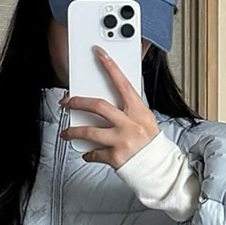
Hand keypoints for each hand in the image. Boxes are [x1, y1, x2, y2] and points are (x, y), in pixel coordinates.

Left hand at [63, 47, 158, 166]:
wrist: (159, 170)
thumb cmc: (151, 145)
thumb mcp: (145, 121)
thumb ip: (130, 110)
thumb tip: (110, 100)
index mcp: (139, 111)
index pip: (122, 83)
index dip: (110, 67)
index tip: (99, 54)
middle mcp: (129, 124)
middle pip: (98, 106)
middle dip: (78, 103)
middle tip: (67, 103)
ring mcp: (122, 141)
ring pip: (89, 132)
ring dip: (73, 131)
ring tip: (66, 132)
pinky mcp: (115, 157)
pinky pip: (95, 153)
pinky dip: (88, 154)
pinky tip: (87, 153)